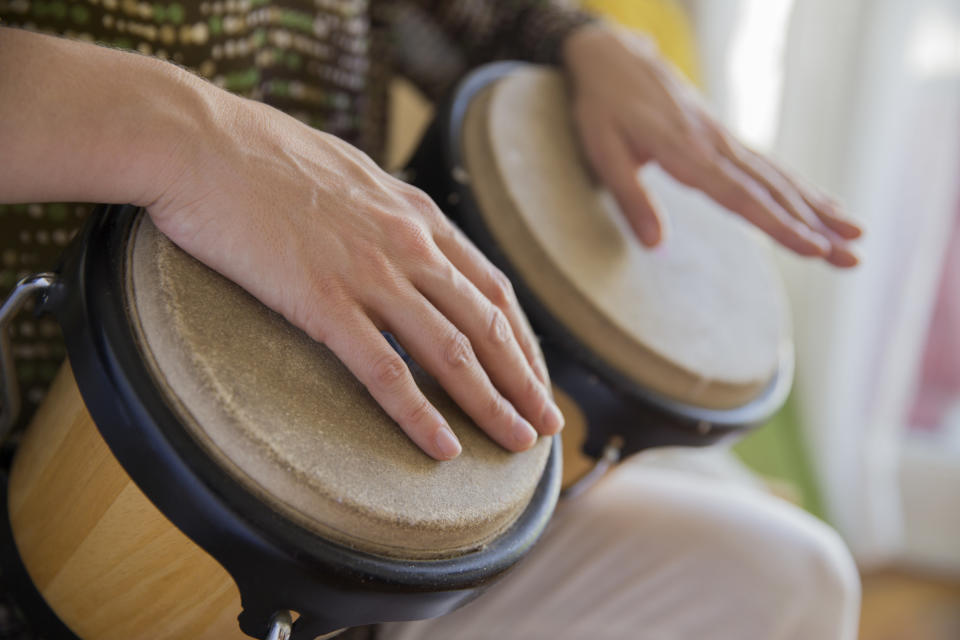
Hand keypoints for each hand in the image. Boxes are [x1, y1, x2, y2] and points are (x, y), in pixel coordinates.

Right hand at [147, 93, 562, 460]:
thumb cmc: (262, 155)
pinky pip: (385, 371)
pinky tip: (443, 449)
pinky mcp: (324, 301)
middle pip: (487, 324)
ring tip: (519, 443)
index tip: (535, 375)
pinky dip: (420, 415)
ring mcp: (370, 274)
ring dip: (492, 403)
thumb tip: (400, 235)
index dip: (523, 337)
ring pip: (452, 351)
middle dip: (525, 380)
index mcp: (416, 213)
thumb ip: (386, 210)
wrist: (199, 142)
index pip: (492, 286)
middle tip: (548, 423)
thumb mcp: (350, 173)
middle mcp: (409, 244)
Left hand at [562, 23, 861, 266]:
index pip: (739, 196)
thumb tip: (655, 245)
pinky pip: (769, 166)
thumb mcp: (603, 151)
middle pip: (773, 191)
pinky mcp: (723, 138)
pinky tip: (824, 206)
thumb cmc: (601, 107)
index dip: (778, 225)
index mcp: (685, 151)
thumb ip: (630, 198)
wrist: (613, 57)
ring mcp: (723, 140)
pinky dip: (801, 187)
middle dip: (816, 226)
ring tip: (856, 237)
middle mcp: (714, 145)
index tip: (813, 249)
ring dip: (819, 210)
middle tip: (854, 259)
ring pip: (779, 178)